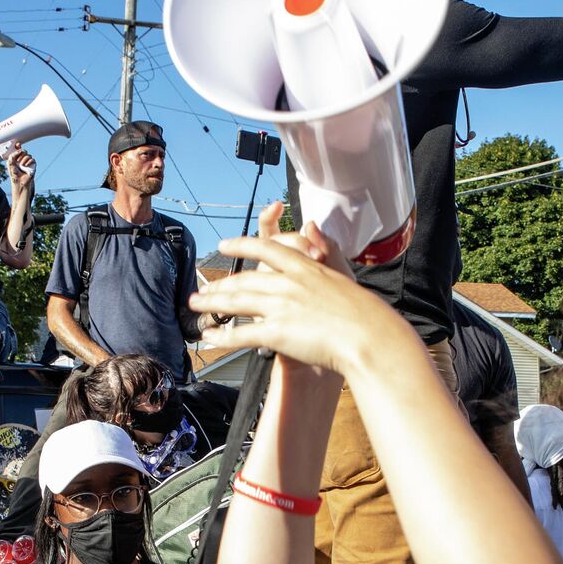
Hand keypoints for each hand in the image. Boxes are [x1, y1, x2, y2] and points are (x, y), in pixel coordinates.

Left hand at [5, 142, 35, 192]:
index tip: (18, 144)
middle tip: (18, 159)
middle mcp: (21, 159)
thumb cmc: (14, 174)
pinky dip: (28, 161)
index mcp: (16, 158)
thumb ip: (12, 155)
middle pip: (23, 150)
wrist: (19, 182)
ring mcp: (27, 162)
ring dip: (24, 159)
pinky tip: (25, 165)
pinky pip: (32, 159)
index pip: (18, 150)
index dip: (18, 146)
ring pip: (28, 154)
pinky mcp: (32, 165)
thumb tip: (19, 149)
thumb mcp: (10, 163)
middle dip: (21, 153)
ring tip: (21, 165)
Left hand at [187, 201, 411, 376]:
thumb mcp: (343, 271)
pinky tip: (209, 339)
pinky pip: (242, 334)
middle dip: (219, 285)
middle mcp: (287, 283)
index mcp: (304, 267)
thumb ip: (325, 247)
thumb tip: (311, 224)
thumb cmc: (362, 312)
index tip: (224, 245)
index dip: (241, 245)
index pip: (265, 248)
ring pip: (236, 302)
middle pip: (244, 279)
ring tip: (196, 307)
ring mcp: (280, 307)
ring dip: (212, 305)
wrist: (367, 336)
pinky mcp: (276, 332)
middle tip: (202, 289)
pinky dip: (223, 337)